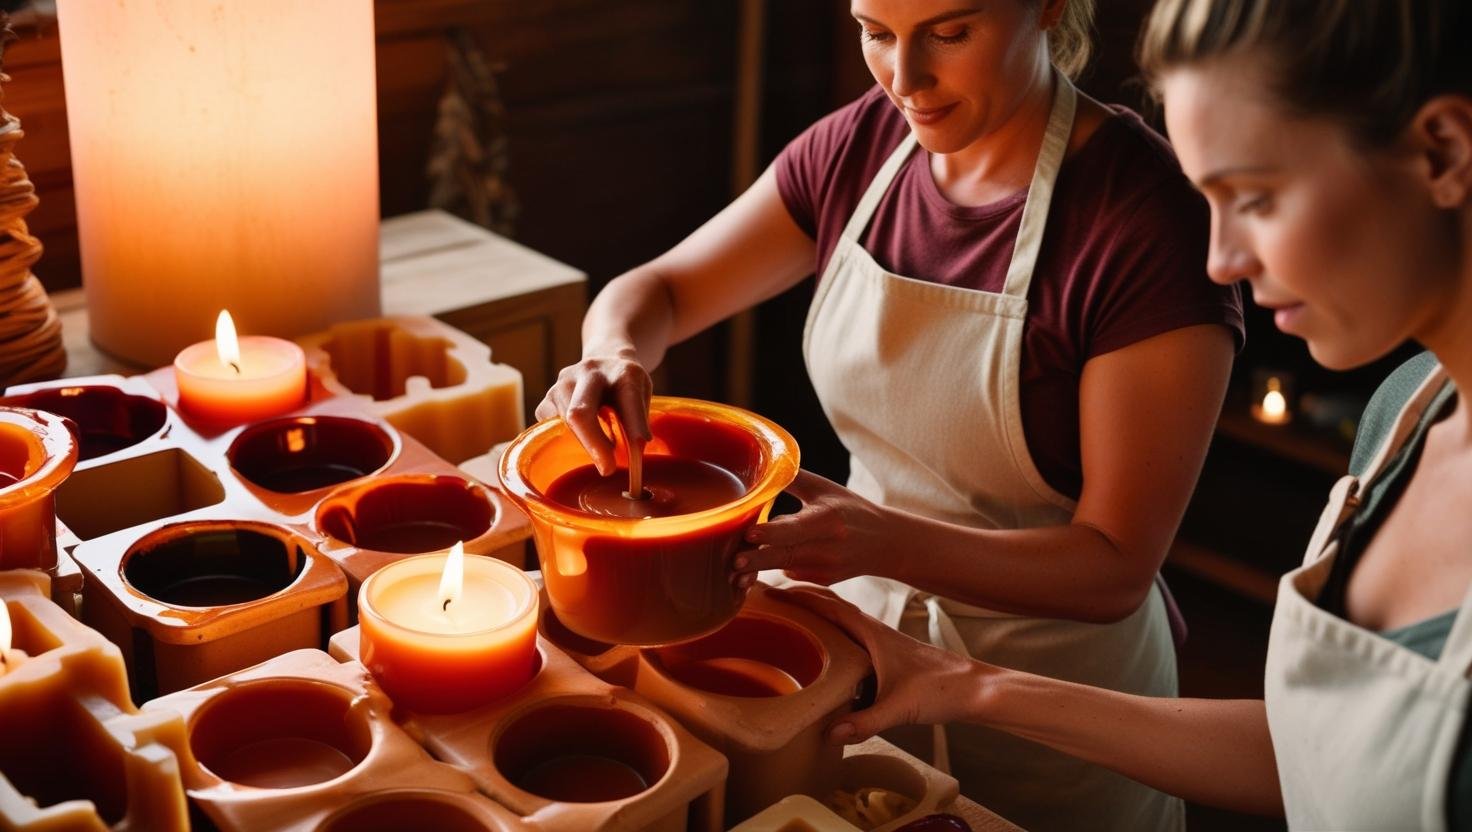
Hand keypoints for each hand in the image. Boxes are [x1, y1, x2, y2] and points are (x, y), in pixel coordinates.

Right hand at [534, 350, 652, 474]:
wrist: (605, 358)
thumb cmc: (625, 386)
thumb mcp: (642, 396)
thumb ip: (638, 421)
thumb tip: (633, 460)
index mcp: (623, 372)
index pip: (628, 398)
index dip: (634, 424)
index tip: (639, 446)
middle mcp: (590, 372)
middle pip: (580, 412)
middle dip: (593, 444)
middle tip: (607, 469)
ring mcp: (563, 383)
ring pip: (565, 421)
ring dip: (583, 444)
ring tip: (601, 455)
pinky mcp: (547, 398)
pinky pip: (549, 426)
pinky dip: (565, 440)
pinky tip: (580, 440)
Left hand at [731, 469, 893, 586]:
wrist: (885, 542)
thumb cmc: (849, 508)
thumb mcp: (824, 488)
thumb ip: (792, 479)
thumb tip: (760, 464)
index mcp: (828, 520)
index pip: (796, 528)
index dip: (772, 532)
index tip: (749, 534)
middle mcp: (828, 547)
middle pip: (786, 555)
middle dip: (757, 560)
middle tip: (733, 563)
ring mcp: (826, 568)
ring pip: (784, 567)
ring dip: (758, 567)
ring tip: (733, 570)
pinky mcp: (823, 580)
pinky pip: (791, 572)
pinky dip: (776, 565)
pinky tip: (762, 562)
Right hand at [770, 586, 984, 743]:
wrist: (974, 689)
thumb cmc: (941, 690)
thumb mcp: (899, 708)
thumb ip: (865, 722)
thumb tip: (830, 734)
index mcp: (873, 633)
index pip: (829, 607)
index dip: (800, 597)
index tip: (772, 590)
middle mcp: (875, 631)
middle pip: (832, 605)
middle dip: (801, 599)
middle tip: (770, 597)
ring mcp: (882, 641)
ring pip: (842, 619)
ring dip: (816, 613)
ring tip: (788, 616)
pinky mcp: (887, 654)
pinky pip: (851, 635)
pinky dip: (832, 631)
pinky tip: (824, 648)